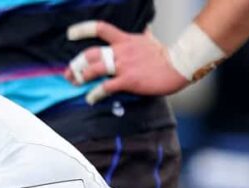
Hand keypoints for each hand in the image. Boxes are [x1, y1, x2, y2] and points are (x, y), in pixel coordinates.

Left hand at [65, 21, 188, 103]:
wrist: (178, 66)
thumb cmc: (166, 55)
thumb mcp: (152, 40)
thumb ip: (145, 35)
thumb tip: (146, 29)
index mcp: (125, 39)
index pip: (100, 28)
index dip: (82, 30)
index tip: (70, 34)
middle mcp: (121, 51)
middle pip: (91, 53)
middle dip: (77, 63)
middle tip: (70, 72)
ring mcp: (124, 66)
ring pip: (95, 69)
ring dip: (81, 76)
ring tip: (75, 83)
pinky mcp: (128, 80)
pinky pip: (106, 87)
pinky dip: (95, 94)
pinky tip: (90, 98)